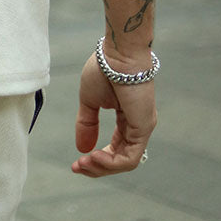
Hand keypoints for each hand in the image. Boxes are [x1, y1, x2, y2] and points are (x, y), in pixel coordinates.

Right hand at [72, 51, 156, 176]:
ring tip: (83, 162)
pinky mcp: (143, 127)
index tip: (76, 161)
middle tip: (77, 167)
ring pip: (125, 162)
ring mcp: (142, 127)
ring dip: (102, 167)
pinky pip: (129, 157)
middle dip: (97, 167)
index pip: (115, 148)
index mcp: (127, 118)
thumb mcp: (90, 100)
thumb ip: (87, 124)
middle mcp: (137, 126)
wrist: (118, 53)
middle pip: (120, 158)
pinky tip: (94, 156)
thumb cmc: (105, 68)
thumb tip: (82, 148)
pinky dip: (111, 162)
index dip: (96, 158)